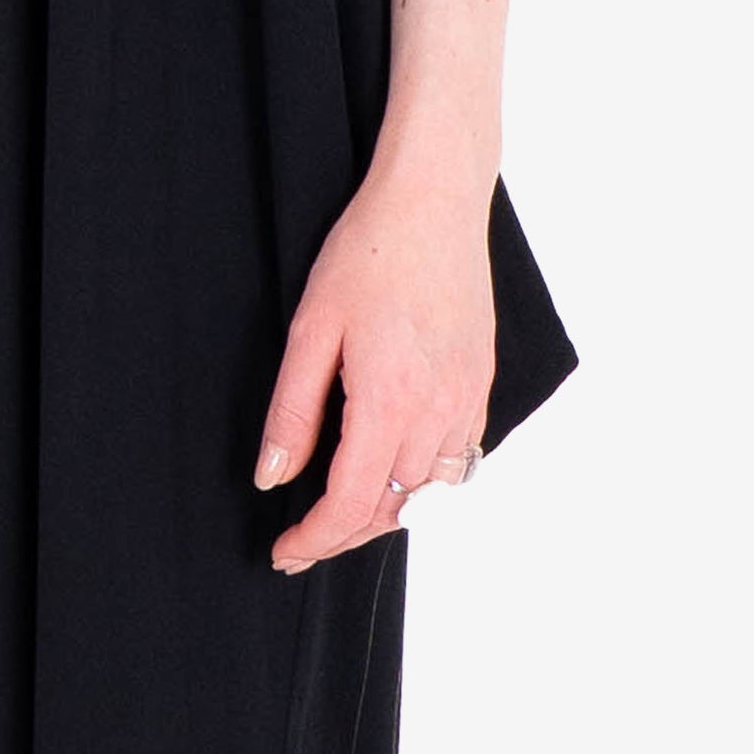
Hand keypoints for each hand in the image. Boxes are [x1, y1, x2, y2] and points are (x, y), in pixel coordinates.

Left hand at [252, 168, 492, 570]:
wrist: (435, 201)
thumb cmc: (370, 252)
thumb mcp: (311, 330)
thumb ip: (292, 412)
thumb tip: (272, 477)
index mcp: (390, 401)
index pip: (351, 504)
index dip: (314, 539)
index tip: (284, 552)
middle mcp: (438, 410)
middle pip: (392, 510)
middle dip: (343, 535)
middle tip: (301, 541)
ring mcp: (468, 399)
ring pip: (429, 494)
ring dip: (386, 515)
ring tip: (342, 515)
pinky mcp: (481, 384)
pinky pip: (458, 460)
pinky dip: (424, 484)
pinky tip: (394, 473)